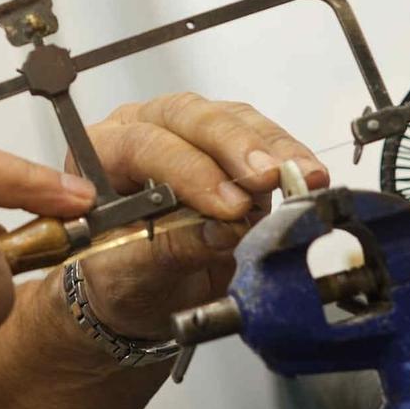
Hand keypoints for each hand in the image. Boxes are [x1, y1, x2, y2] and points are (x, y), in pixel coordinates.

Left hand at [55, 93, 327, 341]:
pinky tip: (308, 175)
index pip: (142, 145)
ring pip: (230, 118)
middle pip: (188, 116)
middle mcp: (143, 128)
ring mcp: (189, 133)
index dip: (187, 170)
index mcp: (101, 153)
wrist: (144, 292)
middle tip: (267, 176)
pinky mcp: (230, 147)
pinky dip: (288, 157)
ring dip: (271, 147)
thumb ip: (169, 250)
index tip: (226, 205)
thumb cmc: (122, 278)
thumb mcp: (131, 276)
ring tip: (302, 176)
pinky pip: (261, 137)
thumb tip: (220, 232)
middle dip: (233, 146)